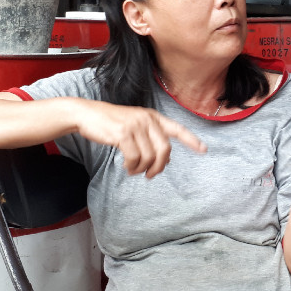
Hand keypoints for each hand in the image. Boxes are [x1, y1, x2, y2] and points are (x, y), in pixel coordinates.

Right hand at [78, 99, 204, 177]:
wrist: (87, 114)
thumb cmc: (111, 123)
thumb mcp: (135, 127)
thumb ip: (151, 139)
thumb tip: (166, 159)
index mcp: (153, 117)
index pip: (177, 128)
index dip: (191, 140)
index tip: (203, 150)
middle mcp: (147, 119)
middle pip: (165, 150)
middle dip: (159, 167)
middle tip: (151, 176)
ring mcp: (136, 125)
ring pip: (149, 157)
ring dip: (141, 169)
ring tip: (133, 170)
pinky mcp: (123, 133)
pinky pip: (134, 158)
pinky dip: (132, 167)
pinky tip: (126, 167)